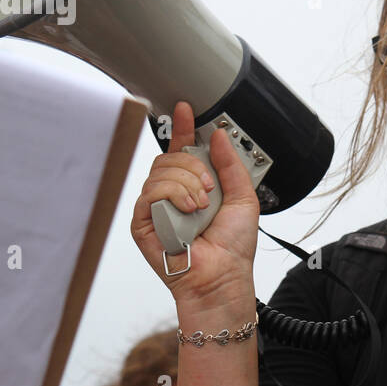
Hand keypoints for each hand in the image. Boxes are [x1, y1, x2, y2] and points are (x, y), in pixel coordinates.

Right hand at [131, 101, 260, 302]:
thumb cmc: (233, 247)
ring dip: (186, 183)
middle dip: (192, 165)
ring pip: (161, 171)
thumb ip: (231, 165)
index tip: (186, 109)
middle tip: (208, 187)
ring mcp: (157, 207)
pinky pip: (151, 191)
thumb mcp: (244, 198)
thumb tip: (219, 136)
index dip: (183, 127)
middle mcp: (174, 194)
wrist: (222, 276)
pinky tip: (187, 211)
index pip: (183, 150)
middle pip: (170, 157)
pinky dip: (173, 195)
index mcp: (196, 186)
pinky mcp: (143, 221)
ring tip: (200, 205)